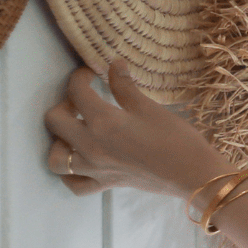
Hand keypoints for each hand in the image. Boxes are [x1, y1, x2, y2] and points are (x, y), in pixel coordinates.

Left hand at [43, 60, 227, 198]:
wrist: (192, 173)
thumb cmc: (176, 138)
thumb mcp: (150, 107)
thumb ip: (125, 86)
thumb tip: (114, 63)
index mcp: (103, 121)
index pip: (77, 92)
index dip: (79, 77)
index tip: (90, 73)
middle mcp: (91, 145)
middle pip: (55, 121)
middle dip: (64, 104)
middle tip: (82, 100)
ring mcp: (95, 168)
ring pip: (56, 158)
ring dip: (59, 141)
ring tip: (76, 131)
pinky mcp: (105, 184)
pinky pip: (74, 184)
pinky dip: (71, 173)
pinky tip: (80, 161)